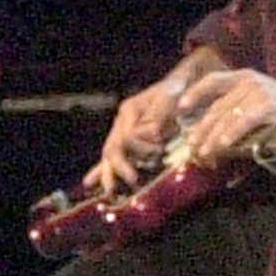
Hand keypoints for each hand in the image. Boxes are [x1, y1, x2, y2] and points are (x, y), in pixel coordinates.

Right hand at [87, 71, 188, 192]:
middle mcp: (123, 124)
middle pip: (113, 149)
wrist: (182, 84)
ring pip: (110, 156)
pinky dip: (106, 170)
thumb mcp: (170, 98)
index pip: (127, 138)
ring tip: (109, 191)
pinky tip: (92, 183)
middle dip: (121, 167)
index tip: (160, 151)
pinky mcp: (133, 142)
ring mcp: (125, 133)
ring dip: (110, 174)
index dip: (141, 147)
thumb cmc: (177, 90)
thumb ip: (159, 115)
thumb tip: (151, 134)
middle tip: (133, 180)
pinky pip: (116, 158)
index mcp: (129, 111)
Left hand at [176, 68, 275, 164]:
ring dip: (213, 137)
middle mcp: (250, 82)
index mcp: (244, 76)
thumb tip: (212, 131)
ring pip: (227, 117)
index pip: (213, 81)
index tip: (181, 107)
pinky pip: (244, 122)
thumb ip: (237, 109)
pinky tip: (223, 145)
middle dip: (203, 128)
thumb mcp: (259, 100)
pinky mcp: (268, 107)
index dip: (196, 93)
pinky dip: (231, 134)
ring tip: (204, 151)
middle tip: (193, 144)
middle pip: (218, 107)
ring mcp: (259, 93)